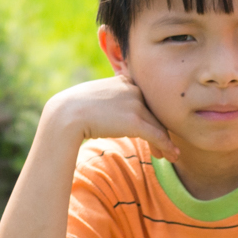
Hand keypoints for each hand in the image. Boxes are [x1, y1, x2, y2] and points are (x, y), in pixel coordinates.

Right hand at [45, 76, 178, 159]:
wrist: (65, 114)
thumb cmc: (74, 109)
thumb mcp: (95, 97)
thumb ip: (111, 100)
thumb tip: (114, 112)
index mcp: (124, 81)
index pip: (145, 100)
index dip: (152, 117)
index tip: (155, 131)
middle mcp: (133, 89)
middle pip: (154, 113)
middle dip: (161, 131)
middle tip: (166, 148)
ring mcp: (135, 103)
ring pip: (157, 125)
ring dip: (166, 143)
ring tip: (171, 156)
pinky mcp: (135, 120)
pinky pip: (157, 135)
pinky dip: (166, 146)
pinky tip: (172, 155)